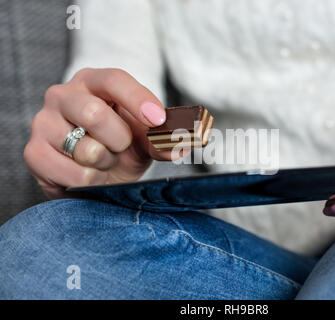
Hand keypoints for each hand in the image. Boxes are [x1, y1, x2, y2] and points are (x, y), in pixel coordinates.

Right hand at [24, 68, 181, 198]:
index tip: (158, 120)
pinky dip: (91, 181)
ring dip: (106, 164)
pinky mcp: (34, 153)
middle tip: (121, 148)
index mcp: (93, 82)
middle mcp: (63, 95)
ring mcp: (43, 123)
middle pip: (95, 114)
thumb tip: (183, 145)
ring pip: (86, 149)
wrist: (96, 177)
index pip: (114, 80)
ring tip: (103, 161)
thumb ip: (162, 139)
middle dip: (119, 141)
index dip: (138, 99)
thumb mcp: (145, 140)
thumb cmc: (120, 149)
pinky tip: (88, 175)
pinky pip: (75, 173)